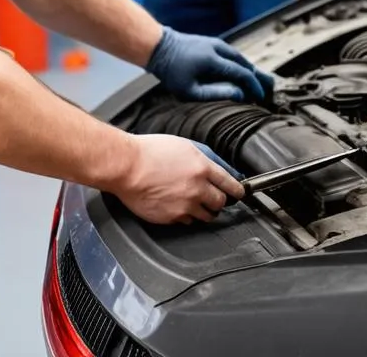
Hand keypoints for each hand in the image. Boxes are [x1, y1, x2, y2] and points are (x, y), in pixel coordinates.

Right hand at [114, 135, 243, 223]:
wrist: (127, 167)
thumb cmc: (150, 152)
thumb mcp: (183, 145)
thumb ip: (204, 156)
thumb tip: (218, 166)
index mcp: (202, 167)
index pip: (230, 184)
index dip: (237, 190)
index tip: (239, 193)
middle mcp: (197, 189)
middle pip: (221, 203)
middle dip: (220, 200)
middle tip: (215, 197)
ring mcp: (185, 205)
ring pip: (206, 216)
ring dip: (205, 210)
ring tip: (195, 202)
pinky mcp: (172, 218)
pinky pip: (187, 221)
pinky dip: (186, 215)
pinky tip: (178, 205)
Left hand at [145, 27, 273, 102]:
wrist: (159, 47)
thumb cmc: (172, 73)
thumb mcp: (190, 91)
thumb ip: (216, 93)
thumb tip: (239, 94)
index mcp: (214, 60)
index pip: (242, 73)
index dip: (254, 86)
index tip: (260, 98)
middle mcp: (218, 48)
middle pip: (245, 63)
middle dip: (258, 77)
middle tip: (271, 89)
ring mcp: (215, 43)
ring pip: (240, 57)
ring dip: (251, 69)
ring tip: (261, 82)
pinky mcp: (212, 42)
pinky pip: (232, 53)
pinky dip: (241, 63)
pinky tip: (244, 72)